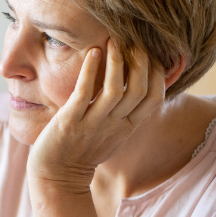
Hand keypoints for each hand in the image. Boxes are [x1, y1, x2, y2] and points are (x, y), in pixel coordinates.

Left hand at [26, 39, 165, 192]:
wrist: (57, 176)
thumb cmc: (84, 150)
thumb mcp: (113, 134)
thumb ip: (127, 113)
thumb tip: (139, 86)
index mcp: (127, 127)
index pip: (155, 98)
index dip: (158, 73)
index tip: (153, 53)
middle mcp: (114, 125)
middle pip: (139, 90)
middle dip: (141, 61)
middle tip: (134, 40)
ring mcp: (92, 124)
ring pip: (115, 90)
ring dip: (117, 62)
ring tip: (114, 40)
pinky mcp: (69, 122)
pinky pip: (84, 93)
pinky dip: (90, 70)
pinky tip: (92, 52)